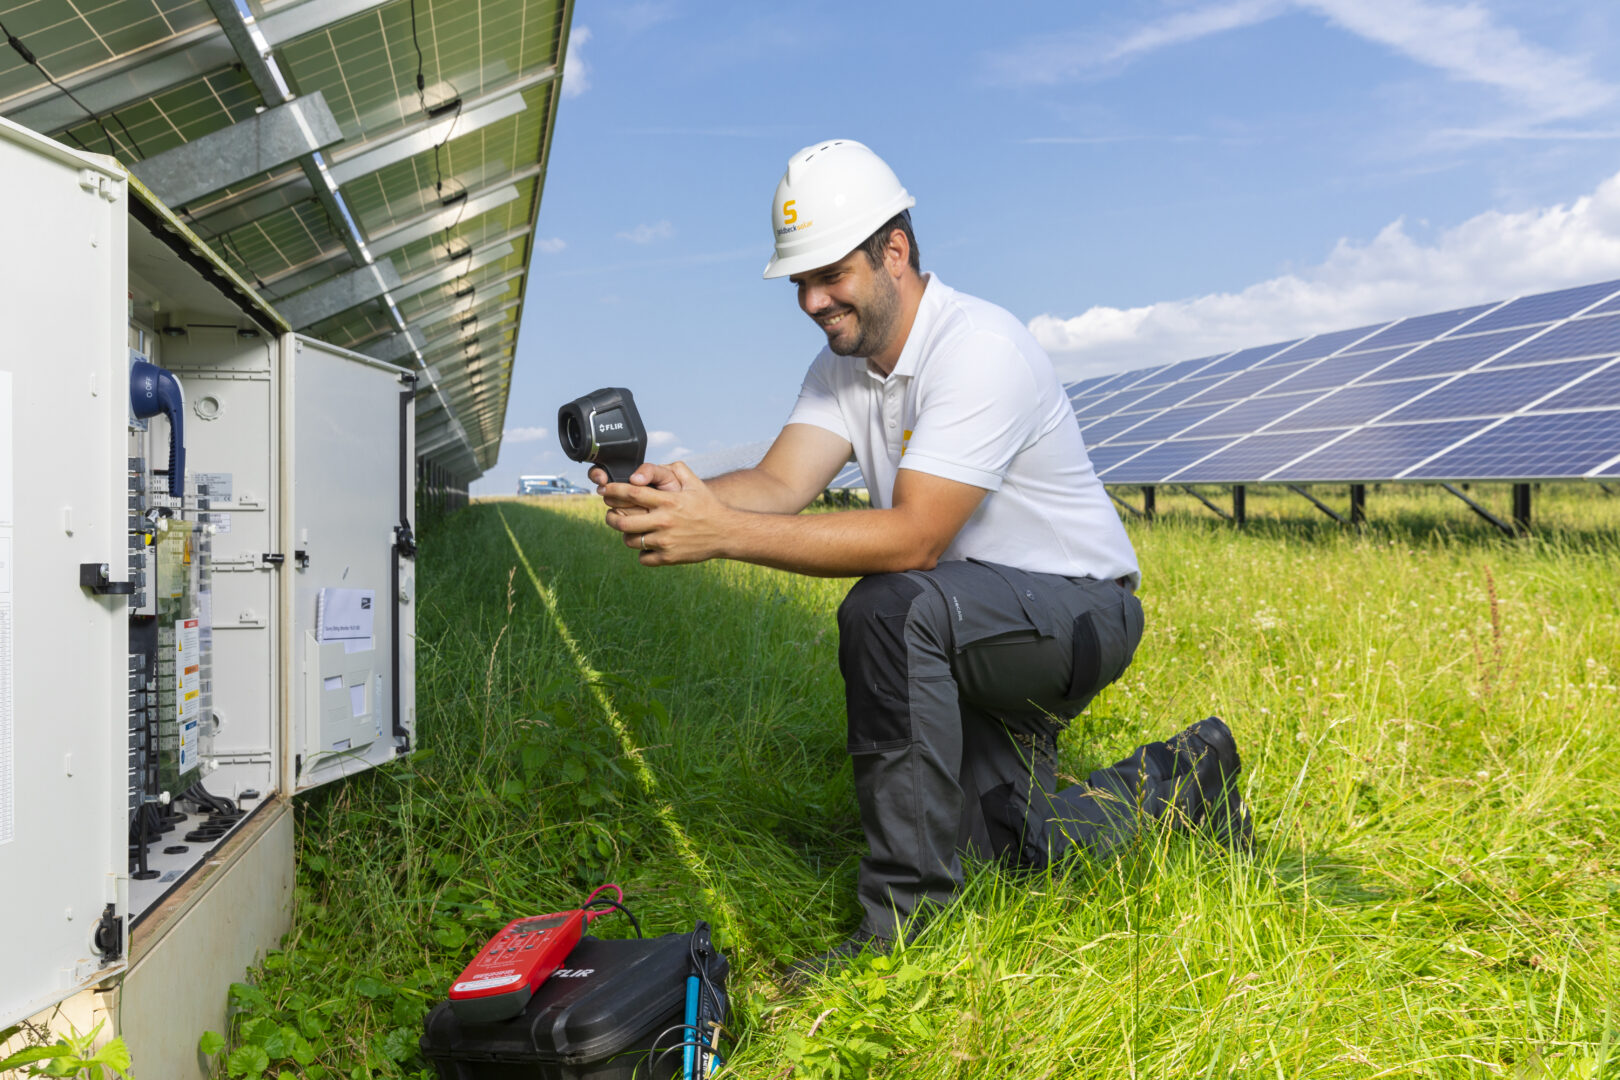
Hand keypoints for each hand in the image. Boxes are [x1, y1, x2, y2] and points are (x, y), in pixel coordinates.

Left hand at [601, 462, 730, 565]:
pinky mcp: (669, 558)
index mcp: (668, 501)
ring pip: (630, 541)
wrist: (726, 532)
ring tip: (632, 530)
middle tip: (612, 514)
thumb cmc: (708, 505)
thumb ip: (673, 469)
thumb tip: (646, 470)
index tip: (605, 491)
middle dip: (611, 517)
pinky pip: (642, 558)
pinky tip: (648, 545)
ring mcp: (665, 542)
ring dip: (627, 535)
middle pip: (623, 522)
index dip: (613, 491)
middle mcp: (664, 521)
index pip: (631, 493)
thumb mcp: (694, 482)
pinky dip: (642, 552)